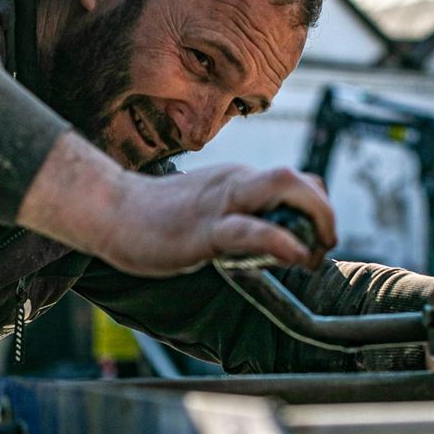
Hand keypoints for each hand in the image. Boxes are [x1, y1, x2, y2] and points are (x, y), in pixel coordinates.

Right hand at [18, 131, 336, 275]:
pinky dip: (281, 240)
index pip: (295, 180)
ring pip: (282, 188)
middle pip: (297, 178)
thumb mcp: (207, 211)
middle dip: (325, 211)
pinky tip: (295, 256)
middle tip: (325, 245)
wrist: (109, 211)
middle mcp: (235, 183)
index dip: (317, 207)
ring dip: (315, 217)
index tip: (317, 240)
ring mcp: (220, 202)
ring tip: (315, 252)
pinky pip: (251, 229)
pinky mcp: (204, 228)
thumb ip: (237, 218)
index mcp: (238, 181)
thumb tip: (268, 242)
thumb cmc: (155, 218)